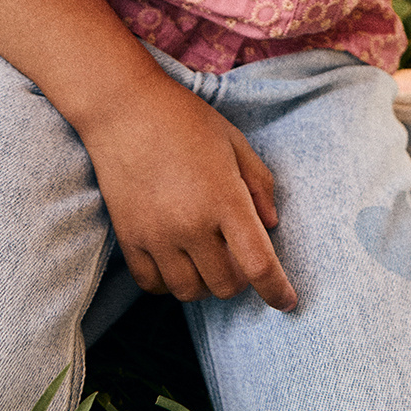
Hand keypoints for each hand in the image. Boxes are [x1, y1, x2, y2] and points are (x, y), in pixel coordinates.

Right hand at [76, 72, 297, 311]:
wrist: (123, 108)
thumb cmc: (184, 119)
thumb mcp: (234, 142)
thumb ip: (259, 184)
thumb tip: (271, 226)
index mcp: (225, 199)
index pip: (258, 264)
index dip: (277, 290)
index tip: (287, 302)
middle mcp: (191, 224)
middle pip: (226, 285)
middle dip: (240, 278)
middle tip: (237, 254)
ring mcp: (157, 235)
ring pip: (189, 292)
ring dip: (205, 282)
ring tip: (205, 256)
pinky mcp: (129, 238)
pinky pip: (152, 285)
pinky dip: (169, 282)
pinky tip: (176, 260)